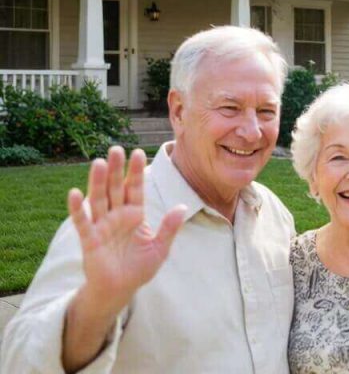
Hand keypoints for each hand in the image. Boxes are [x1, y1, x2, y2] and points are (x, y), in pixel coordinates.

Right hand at [68, 147, 186, 310]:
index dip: (136, 172)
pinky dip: (77, 209)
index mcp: (135, 215)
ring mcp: (102, 226)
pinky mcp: (89, 239)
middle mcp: (117, 216)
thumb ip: (169, 228)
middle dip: (116, 169)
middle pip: (115, 188)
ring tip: (98, 162)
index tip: (138, 152)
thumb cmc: (139, 268)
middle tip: (116, 149)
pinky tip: (74, 193)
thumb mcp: (160, 248)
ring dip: (97, 182)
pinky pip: (82, 222)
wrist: (120, 289)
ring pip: (98, 199)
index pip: (135, 188)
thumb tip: (183, 207)